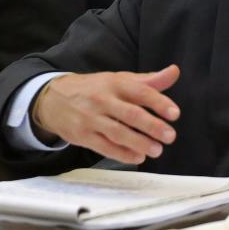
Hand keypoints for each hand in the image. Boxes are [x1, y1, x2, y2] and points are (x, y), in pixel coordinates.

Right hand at [31, 65, 180, 163]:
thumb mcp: (119, 79)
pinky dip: (122, 154)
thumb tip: (174, 72)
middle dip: (152, 126)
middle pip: (130, 114)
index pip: (140, 92)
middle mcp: (102, 100)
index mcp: (115, 83)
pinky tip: (138, 157)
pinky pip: (104, 147)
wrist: (54, 98)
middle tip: (170, 136)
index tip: (175, 113)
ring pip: (117, 133)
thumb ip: (149, 80)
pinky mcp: (82, 135)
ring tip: (157, 150)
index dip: (159, 102)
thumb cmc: (94, 89)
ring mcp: (91, 118)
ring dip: (139, 143)